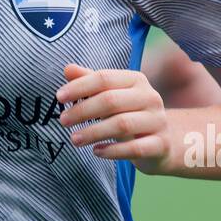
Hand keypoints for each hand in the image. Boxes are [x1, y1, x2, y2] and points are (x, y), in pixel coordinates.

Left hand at [56, 63, 170, 174]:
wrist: (162, 143)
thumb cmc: (129, 114)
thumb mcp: (111, 95)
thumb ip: (90, 82)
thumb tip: (67, 69)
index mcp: (136, 80)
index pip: (104, 78)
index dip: (79, 86)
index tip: (59, 97)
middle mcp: (150, 97)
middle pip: (111, 100)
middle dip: (83, 110)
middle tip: (63, 120)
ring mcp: (158, 121)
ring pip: (122, 124)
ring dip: (94, 132)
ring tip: (74, 139)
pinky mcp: (160, 145)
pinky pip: (135, 148)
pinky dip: (113, 150)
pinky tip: (96, 151)